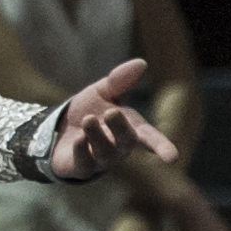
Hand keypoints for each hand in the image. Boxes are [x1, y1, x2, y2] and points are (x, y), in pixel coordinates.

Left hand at [49, 59, 180, 180]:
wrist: (58, 128)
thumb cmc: (88, 110)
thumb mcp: (102, 91)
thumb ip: (119, 80)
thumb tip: (141, 62)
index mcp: (130, 129)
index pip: (150, 138)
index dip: (162, 147)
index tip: (172, 157)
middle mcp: (119, 148)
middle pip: (127, 142)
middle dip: (121, 128)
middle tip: (110, 112)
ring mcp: (101, 160)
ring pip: (105, 153)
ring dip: (97, 136)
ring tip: (88, 119)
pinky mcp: (81, 168)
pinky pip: (85, 164)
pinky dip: (82, 151)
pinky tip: (79, 139)